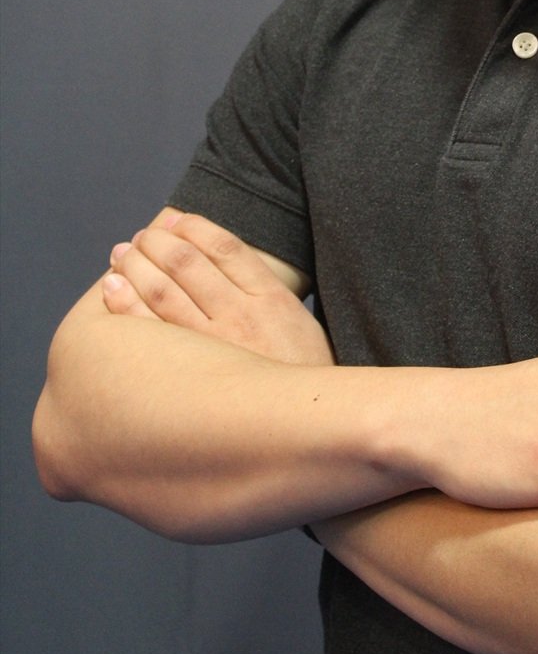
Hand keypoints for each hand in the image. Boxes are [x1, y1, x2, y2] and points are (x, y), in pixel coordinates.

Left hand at [103, 213, 334, 367]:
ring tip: (122, 254)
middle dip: (156, 242)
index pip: (224, 246)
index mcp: (273, 298)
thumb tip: (230, 264)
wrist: (309, 433)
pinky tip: (112, 287)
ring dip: (135, 264)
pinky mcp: (190, 377)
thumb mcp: (303, 325)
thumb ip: (271, 294)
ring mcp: (213, 347)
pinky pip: (148, 330)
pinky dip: (125, 303)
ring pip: (161, 290)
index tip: (175, 220)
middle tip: (141, 237)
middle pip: (186, 262)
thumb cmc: (303, 380)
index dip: (193, 227)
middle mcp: (241, 316)